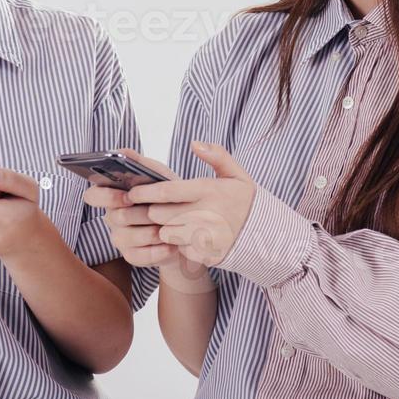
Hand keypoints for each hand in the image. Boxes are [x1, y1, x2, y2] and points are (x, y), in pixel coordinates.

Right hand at [81, 149, 188, 269]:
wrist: (190, 226)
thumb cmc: (169, 197)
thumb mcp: (158, 175)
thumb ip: (140, 163)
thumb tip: (121, 151)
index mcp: (114, 195)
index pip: (93, 195)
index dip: (106, 197)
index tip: (127, 196)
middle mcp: (113, 217)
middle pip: (114, 217)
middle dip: (138, 214)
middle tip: (156, 212)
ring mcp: (121, 238)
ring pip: (125, 237)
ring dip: (149, 232)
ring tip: (167, 229)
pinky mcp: (133, 256)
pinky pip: (138, 256)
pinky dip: (156, 251)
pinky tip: (170, 245)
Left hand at [122, 142, 255, 267]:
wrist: (266, 237)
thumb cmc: (246, 203)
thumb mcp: (237, 175)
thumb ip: (217, 156)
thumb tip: (194, 143)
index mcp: (209, 191)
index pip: (167, 191)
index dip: (145, 192)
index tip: (132, 192)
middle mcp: (206, 215)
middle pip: (160, 214)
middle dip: (150, 211)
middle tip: (148, 208)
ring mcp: (205, 237)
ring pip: (166, 233)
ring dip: (164, 228)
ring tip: (169, 222)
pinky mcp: (205, 255)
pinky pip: (179, 249)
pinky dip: (178, 244)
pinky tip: (186, 237)